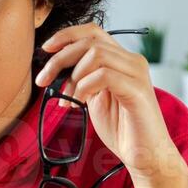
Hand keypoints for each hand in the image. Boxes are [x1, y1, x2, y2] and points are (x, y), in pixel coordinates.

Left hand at [35, 23, 183, 185]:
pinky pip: (104, 75)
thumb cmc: (121, 129)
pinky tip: (79, 103)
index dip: (67, 35)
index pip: (94, 32)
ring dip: (72, 75)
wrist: (145, 156)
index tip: (46, 49)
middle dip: (60, 58)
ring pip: (96, 54)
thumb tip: (55, 67)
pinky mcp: (138, 90)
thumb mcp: (94, 97)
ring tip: (67, 98)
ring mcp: (137, 74)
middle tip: (43, 79)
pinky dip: (84, 87)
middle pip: (90, 41)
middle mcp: (132, 61)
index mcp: (122, 60)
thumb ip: (82, 79)